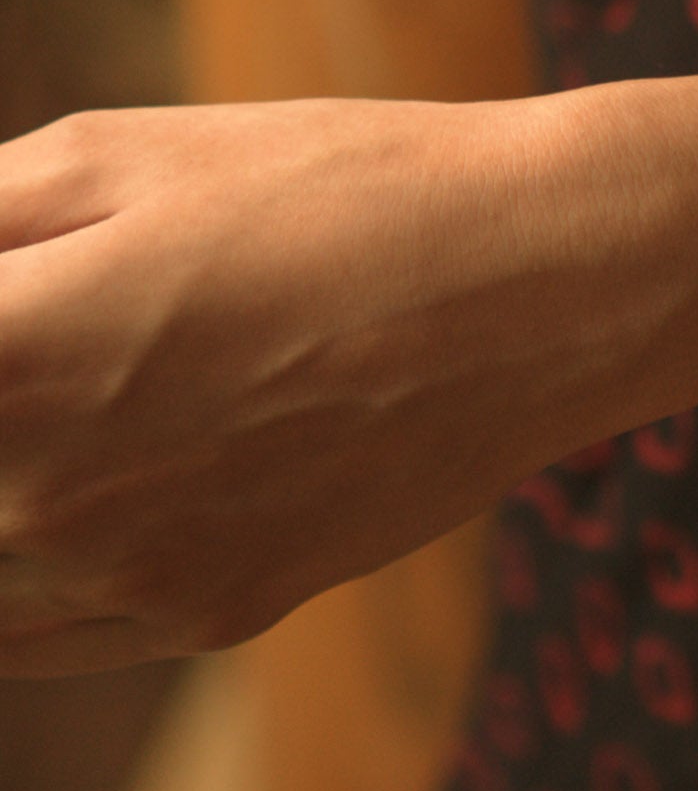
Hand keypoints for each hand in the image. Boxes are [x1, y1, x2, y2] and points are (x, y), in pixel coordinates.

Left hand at [0, 96, 672, 676]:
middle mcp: (43, 497)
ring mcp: (131, 578)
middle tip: (11, 362)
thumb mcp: (113, 154)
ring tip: (45, 413)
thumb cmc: (337, 187)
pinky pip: (33, 636)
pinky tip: (41, 499)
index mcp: (6, 357)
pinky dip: (7, 576)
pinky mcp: (211, 616)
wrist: (550, 286)